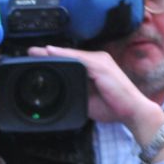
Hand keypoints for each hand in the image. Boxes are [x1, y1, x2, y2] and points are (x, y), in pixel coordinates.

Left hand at [26, 45, 158, 134]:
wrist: (132, 111)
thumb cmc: (113, 106)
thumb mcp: (88, 99)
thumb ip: (75, 93)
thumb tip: (60, 94)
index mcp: (94, 67)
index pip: (71, 60)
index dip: (55, 58)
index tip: (37, 58)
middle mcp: (97, 60)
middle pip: (70, 55)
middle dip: (50, 53)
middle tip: (31, 51)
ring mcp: (100, 62)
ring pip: (72, 55)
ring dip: (54, 53)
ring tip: (36, 51)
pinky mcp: (101, 67)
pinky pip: (79, 59)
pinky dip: (65, 56)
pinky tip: (53, 53)